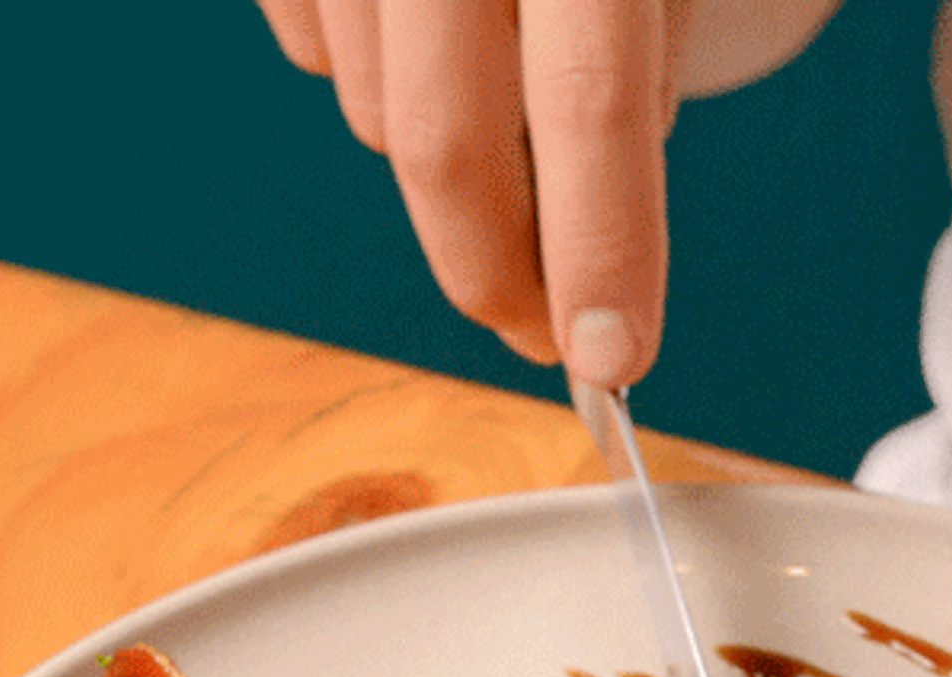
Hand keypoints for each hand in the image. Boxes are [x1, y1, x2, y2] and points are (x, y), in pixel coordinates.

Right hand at [253, 0, 685, 387]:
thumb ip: (635, 63)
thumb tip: (590, 229)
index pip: (591, 105)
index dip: (600, 250)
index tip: (611, 358)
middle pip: (447, 150)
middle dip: (499, 274)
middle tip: (547, 331)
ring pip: (376, 118)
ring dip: (446, 166)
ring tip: (500, 109)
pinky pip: (316, 56)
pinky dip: (377, 82)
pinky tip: (425, 44)